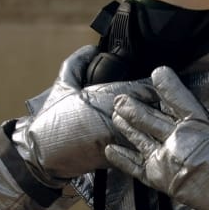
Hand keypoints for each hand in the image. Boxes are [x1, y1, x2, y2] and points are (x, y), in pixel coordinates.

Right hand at [13, 45, 149, 183]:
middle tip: (168, 103)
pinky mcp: (118, 160)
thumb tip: (91, 48)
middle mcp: (116, 119)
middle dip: (161, 106)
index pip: (147, 88)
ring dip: (156, 126)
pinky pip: (139, 151)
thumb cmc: (52, 121)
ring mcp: (118, 141)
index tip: (161, 83)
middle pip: (154, 110)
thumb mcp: (63, 86)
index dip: (156, 85)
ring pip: (150, 131)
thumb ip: (78, 64)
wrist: (41, 155)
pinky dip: (145, 145)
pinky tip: (147, 142)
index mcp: (107, 97)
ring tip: (160, 123)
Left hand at [105, 66, 208, 209]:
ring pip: (139, 139)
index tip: (157, 72)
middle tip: (119, 98)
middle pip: (149, 119)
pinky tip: (110, 150)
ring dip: (125, 126)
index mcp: (198, 127)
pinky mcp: (161, 182)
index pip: (177, 100)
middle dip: (132, 107)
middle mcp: (177, 142)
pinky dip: (122, 159)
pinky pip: (136, 169)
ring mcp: (166, 162)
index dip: (166, 85)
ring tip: (114, 115)